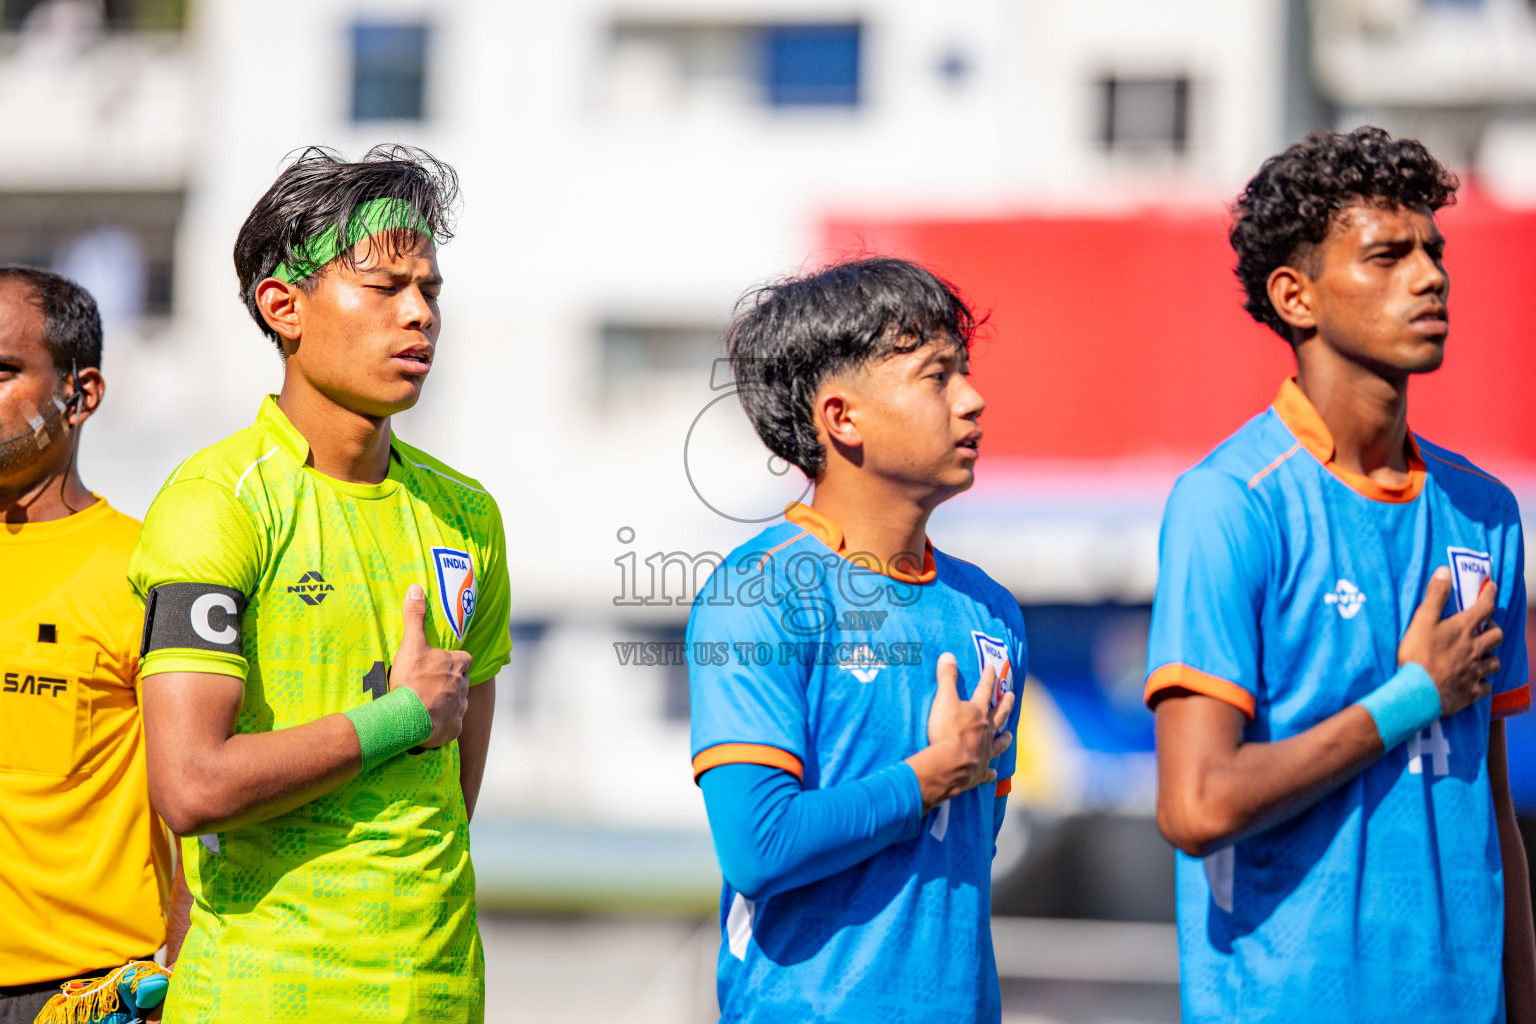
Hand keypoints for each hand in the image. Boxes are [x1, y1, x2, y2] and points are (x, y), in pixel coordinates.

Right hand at [392, 584, 472, 747]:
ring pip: (458, 702)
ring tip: (429, 703)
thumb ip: (415, 617)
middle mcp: (463, 686)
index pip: (465, 659)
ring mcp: (459, 708)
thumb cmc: (412, 680)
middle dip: (452, 682)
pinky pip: (452, 724)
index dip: (456, 660)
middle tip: (432, 684)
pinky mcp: (453, 728)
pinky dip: (444, 723)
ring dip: (448, 702)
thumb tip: (416, 589)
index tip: (443, 662)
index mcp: (457, 665)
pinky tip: (430, 723)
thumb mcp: (412, 644)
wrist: (409, 717)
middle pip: (462, 681)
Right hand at [905, 652, 1014, 811]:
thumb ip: (946, 678)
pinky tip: (994, 774)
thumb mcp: (944, 700)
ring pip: (999, 744)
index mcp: (977, 712)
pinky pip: (988, 772)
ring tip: (1009, 735)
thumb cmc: (947, 730)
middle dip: (1005, 704)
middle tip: (1012, 696)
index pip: (984, 690)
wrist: (951, 764)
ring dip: (1004, 739)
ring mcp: (985, 751)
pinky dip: (991, 773)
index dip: (988, 678)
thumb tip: (948, 655)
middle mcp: (986, 731)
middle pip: (999, 715)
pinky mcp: (980, 771)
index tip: (992, 668)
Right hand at [1398, 566, 1503, 716]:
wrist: (1418, 691)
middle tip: (1485, 627)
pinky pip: (1486, 686)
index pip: (1484, 607)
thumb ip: (1435, 596)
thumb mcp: (1422, 620)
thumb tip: (1445, 570)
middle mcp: (1474, 649)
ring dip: (1490, 655)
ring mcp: (1474, 671)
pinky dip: (1483, 682)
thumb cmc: (1418, 654)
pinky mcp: (1471, 691)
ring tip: (1482, 654)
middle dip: (1493, 629)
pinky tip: (1476, 681)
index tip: (1492, 586)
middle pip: (1496, 636)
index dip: (1489, 594)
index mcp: (1463, 630)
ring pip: (1495, 662)